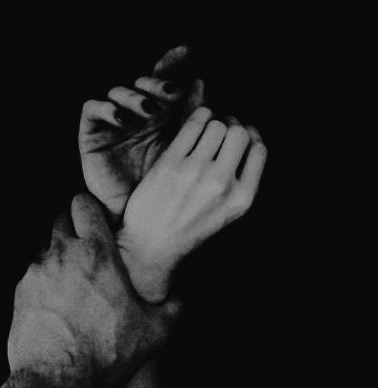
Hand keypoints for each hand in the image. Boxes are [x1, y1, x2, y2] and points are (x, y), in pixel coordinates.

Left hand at [8, 194, 179, 387]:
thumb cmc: (105, 351)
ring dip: (60, 255)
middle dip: (74, 226)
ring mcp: (38, 271)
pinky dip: (44, 279)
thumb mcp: (154, 332)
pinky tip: (56, 302)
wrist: (57, 379)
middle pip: (62, 218)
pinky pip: (33, 272)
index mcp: (97, 254)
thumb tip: (181, 299)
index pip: (84, 204)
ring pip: (47, 246)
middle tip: (87, 247)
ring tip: (73, 280)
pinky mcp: (21, 290)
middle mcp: (63, 254)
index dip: (91, 207)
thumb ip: (173, 309)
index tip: (99, 219)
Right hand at [79, 46, 204, 221]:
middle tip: (172, 94)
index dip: (171, 63)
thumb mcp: (178, 151)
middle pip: (141, 82)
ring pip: (117, 91)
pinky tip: (122, 119)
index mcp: (157, 114)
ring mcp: (112, 121)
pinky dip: (106, 108)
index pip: (161, 80)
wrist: (135, 214)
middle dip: (156, 83)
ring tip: (151, 111)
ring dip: (134, 96)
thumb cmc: (160, 185)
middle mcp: (134, 113)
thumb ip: (188, 119)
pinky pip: (92, 108)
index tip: (187, 52)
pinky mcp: (91, 132)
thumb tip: (200, 82)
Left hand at [117, 107, 267, 301]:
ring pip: (217, 125)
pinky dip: (198, 117)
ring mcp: (195, 172)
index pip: (260, 150)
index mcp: (241, 199)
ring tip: (206, 129)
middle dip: (233, 126)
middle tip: (222, 128)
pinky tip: (196, 123)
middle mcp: (222, 184)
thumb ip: (240, 181)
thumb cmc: (188, 229)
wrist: (152, 246)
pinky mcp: (170, 164)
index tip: (240, 136)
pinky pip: (193, 125)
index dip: (251, 137)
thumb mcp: (226, 214)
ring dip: (214, 122)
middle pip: (240, 133)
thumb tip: (246, 138)